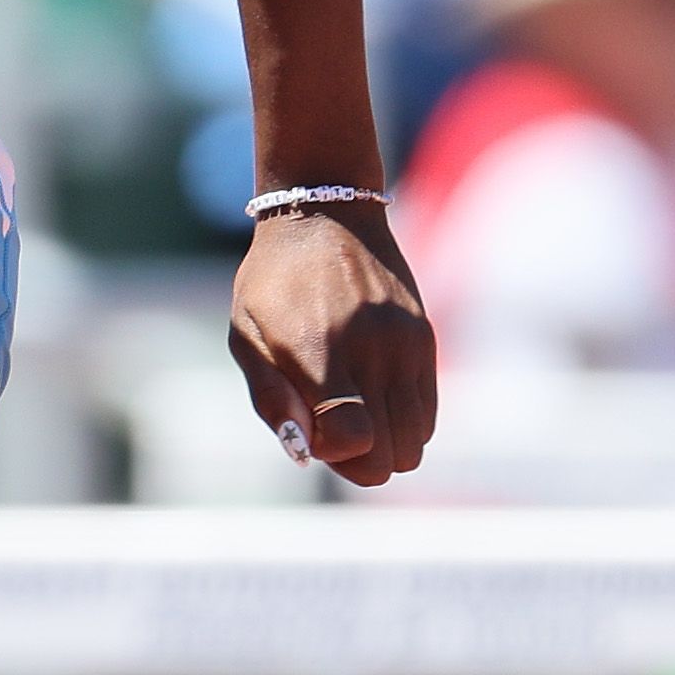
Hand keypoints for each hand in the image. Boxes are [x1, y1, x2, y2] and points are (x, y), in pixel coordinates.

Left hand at [226, 203, 435, 488]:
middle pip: (388, 456)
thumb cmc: (273, 282)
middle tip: (327, 427)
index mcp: (320, 352)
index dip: (332, 453)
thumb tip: (307, 452)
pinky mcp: (424, 339)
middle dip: (356, 459)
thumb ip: (271, 398)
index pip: (354, 441)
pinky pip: (428, 415)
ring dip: (382, 444)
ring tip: (350, 411)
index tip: (310, 429)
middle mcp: (372, 352)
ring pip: (414, 443)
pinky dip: (403, 423)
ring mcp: (405, 346)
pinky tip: (372, 397)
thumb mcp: (246, 335)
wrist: (325, 215)